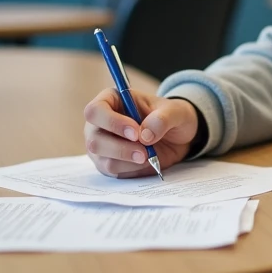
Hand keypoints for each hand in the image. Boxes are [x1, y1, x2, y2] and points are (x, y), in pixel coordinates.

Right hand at [83, 88, 198, 177]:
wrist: (176, 137)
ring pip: (103, 159)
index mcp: (111, 101)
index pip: (95, 111)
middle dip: (121, 148)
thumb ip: (163, 119)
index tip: (135, 132)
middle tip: (145, 152)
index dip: (112, 122)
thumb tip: (145, 135)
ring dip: (128, 160)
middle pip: (94, 139)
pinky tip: (145, 161)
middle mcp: (100, 123)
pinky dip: (131, 169)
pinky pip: (113, 171)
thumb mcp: (176, 112)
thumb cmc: (170, 117)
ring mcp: (101, 145)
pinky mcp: (108, 163)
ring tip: (148, 156)